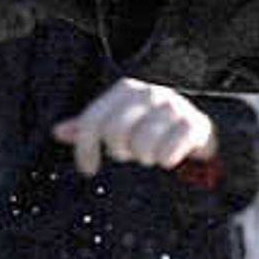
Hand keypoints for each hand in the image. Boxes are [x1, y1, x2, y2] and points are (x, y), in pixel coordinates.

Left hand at [54, 77, 217, 178]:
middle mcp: (149, 93)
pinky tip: (170, 158)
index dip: (85, 148)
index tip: (89, 168)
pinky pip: (169, 152)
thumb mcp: (120, 124)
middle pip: (115, 132)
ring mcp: (174, 106)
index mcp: (127, 89)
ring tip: (152, 153)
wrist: (199, 130)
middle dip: (121, 151)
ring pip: (143, 145)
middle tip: (131, 154)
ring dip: (146, 156)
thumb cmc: (152, 129)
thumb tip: (58, 132)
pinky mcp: (195, 124)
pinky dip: (166, 160)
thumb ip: (91, 127)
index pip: (93, 120)